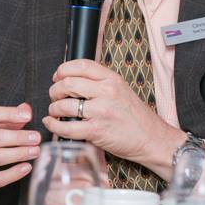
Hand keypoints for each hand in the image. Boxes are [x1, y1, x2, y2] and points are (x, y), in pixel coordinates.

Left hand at [44, 60, 183, 179]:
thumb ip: (100, 83)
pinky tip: (53, 123)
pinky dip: (54, 125)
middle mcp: (107, 92)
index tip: (57, 76)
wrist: (151, 138)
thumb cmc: (136, 117)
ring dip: (53, 108)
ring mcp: (101, 112)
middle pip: (68, 83)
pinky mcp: (96, 131)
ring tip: (55, 111)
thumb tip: (72, 79)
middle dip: (55, 90)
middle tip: (55, 96)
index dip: (63, 69)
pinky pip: (67, 127)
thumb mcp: (122, 90)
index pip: (81, 65)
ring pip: (64, 105)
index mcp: (112, 79)